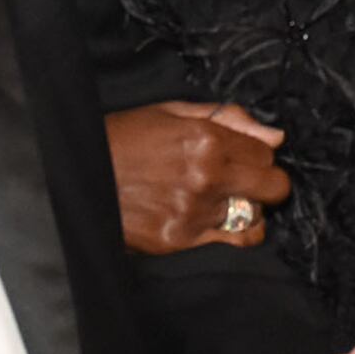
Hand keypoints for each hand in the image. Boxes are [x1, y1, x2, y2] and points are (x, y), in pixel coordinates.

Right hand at [104, 100, 291, 252]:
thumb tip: (276, 136)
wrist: (78, 175)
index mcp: (205, 139)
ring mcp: (195, 212)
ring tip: (226, 201)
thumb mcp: (172, 112)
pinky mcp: (181, 240)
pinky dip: (233, 231)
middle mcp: (206, 177)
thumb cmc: (124, 138)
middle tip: (244, 181)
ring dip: (247, 208)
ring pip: (256, 217)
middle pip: (273, 187)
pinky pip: (233, 241)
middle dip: (265, 183)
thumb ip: (229, 119)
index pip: (266, 153)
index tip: (243, 156)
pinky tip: (217, 221)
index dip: (258, 154)